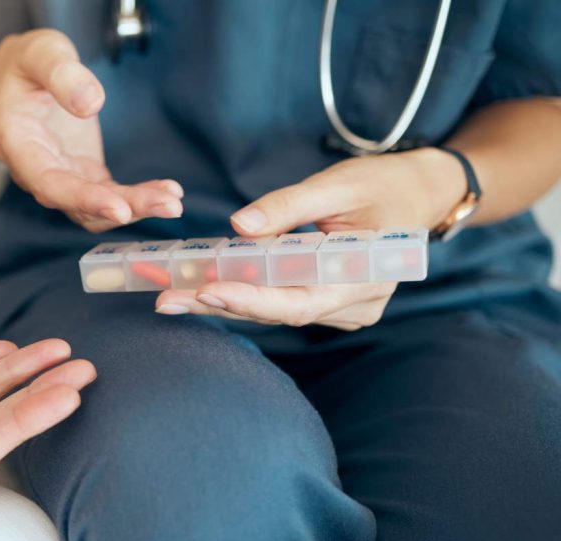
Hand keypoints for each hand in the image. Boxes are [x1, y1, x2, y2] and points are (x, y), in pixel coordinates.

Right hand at [0, 30, 183, 230]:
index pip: (47, 182)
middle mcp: (35, 171)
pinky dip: (137, 198)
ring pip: (95, 209)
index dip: (82, 199)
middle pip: (76, 204)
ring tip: (173, 202)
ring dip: (135, 208)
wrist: (25, 76)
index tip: (119, 209)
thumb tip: (91, 105)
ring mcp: (60, 176)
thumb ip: (62, 74)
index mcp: (16, 143)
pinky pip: (109, 196)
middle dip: (123, 208)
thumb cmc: (30, 62)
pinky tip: (167, 192)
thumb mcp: (41, 52)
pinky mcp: (82, 175)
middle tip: (169, 206)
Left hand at [156, 148, 466, 329]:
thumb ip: (288, 206)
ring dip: (224, 301)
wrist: (420, 195)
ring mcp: (344, 310)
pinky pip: (281, 303)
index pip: (298, 301)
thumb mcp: (337, 184)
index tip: (205, 290)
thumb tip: (239, 226)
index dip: (249, 300)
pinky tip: (203, 286)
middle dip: (219, 305)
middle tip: (165, 300)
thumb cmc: (383, 184)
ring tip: (172, 293)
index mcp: (363, 276)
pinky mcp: (329, 305)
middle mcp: (355, 304)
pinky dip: (244, 293)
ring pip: (275, 311)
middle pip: (277, 312)